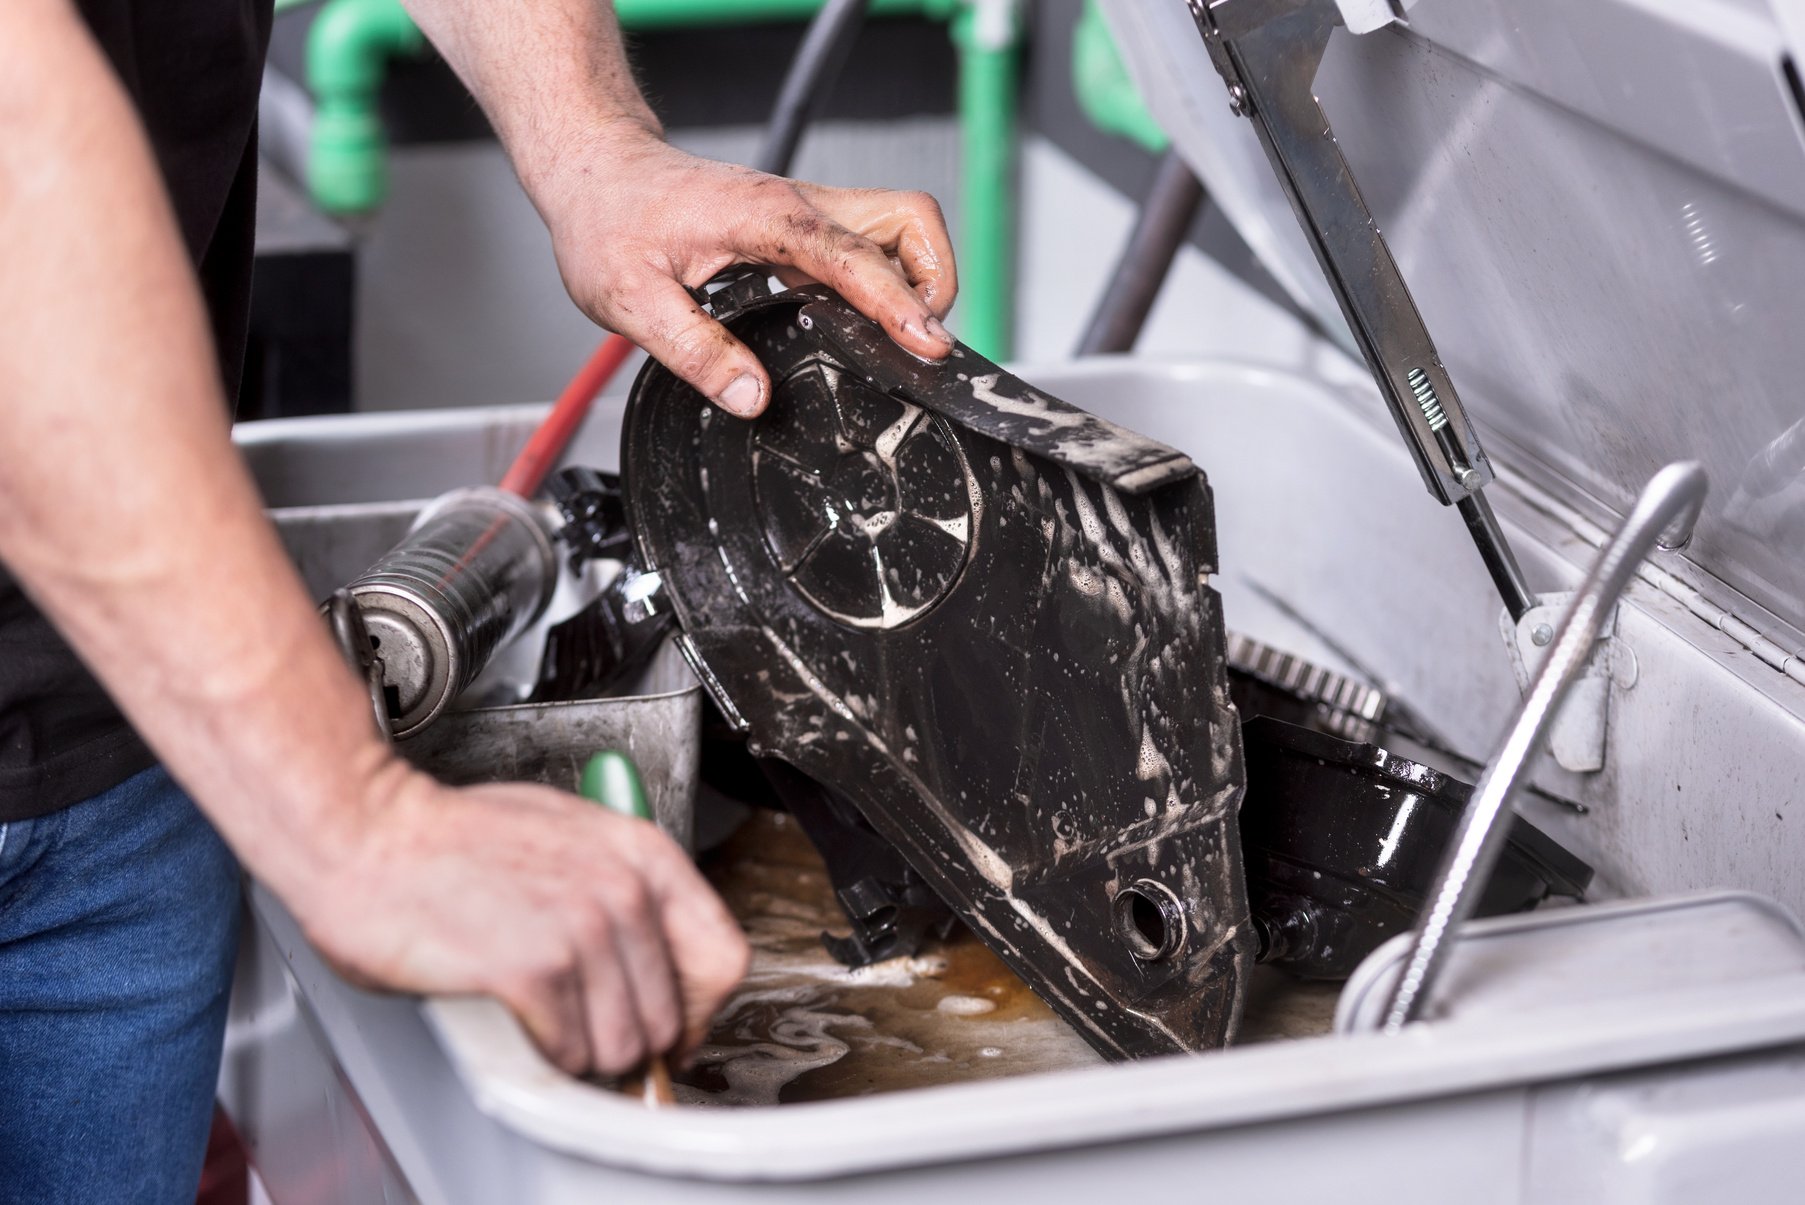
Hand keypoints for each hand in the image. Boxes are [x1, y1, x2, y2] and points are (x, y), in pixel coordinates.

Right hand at [295, 768, 749, 1075]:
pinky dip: (541, 1052)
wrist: (370, 834)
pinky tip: (516, 1019)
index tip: (668, 1022)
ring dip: (582, 1050)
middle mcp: (623, 890)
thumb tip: (657, 958)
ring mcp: (581, 929)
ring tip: (543, 1019)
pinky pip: (568, 1052)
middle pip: (670, 1018)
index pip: (724, 958)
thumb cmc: (452, 838)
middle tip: (583, 1026)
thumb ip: (623, 890)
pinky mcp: (532, 969)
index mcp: (642, 855)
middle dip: (627, 1036)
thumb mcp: (569, 836)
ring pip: (621, 1046)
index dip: (695, 1007)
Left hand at [533, 122, 958, 416]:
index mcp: (765, 219)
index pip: (856, 257)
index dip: (899, 303)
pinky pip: (870, 243)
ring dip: (919, 277)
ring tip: (900, 338)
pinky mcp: (802, 224)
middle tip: (918, 343)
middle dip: (935, 280)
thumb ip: (693, 350)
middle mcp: (799, 206)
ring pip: (899, 226)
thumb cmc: (608, 220)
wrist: (595, 170)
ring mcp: (806, 212)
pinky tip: (864, 324)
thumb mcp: (629, 298)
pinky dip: (888, 280)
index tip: (928, 345)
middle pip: (910, 220)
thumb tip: (752, 398)